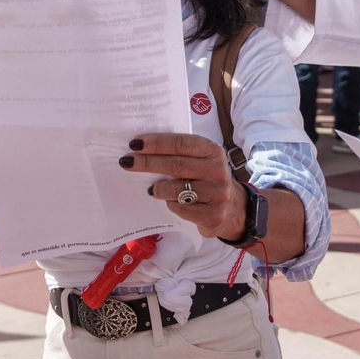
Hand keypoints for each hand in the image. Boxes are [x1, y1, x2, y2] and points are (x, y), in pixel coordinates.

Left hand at [121, 133, 245, 239]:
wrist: (232, 208)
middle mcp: (218, 170)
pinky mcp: (213, 215)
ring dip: (158, 189)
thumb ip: (179, 153)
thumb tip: (142, 149)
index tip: (134, 144)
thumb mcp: (200, 160)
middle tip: (126, 162)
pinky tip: (170, 202)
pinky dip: (171, 205)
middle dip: (147, 163)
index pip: (181, 143)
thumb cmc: (206, 178)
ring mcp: (218, 194)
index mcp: (212, 151)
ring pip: (177, 189)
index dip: (156, 143)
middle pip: (176, 165)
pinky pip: (182, 209)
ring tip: (151, 189)